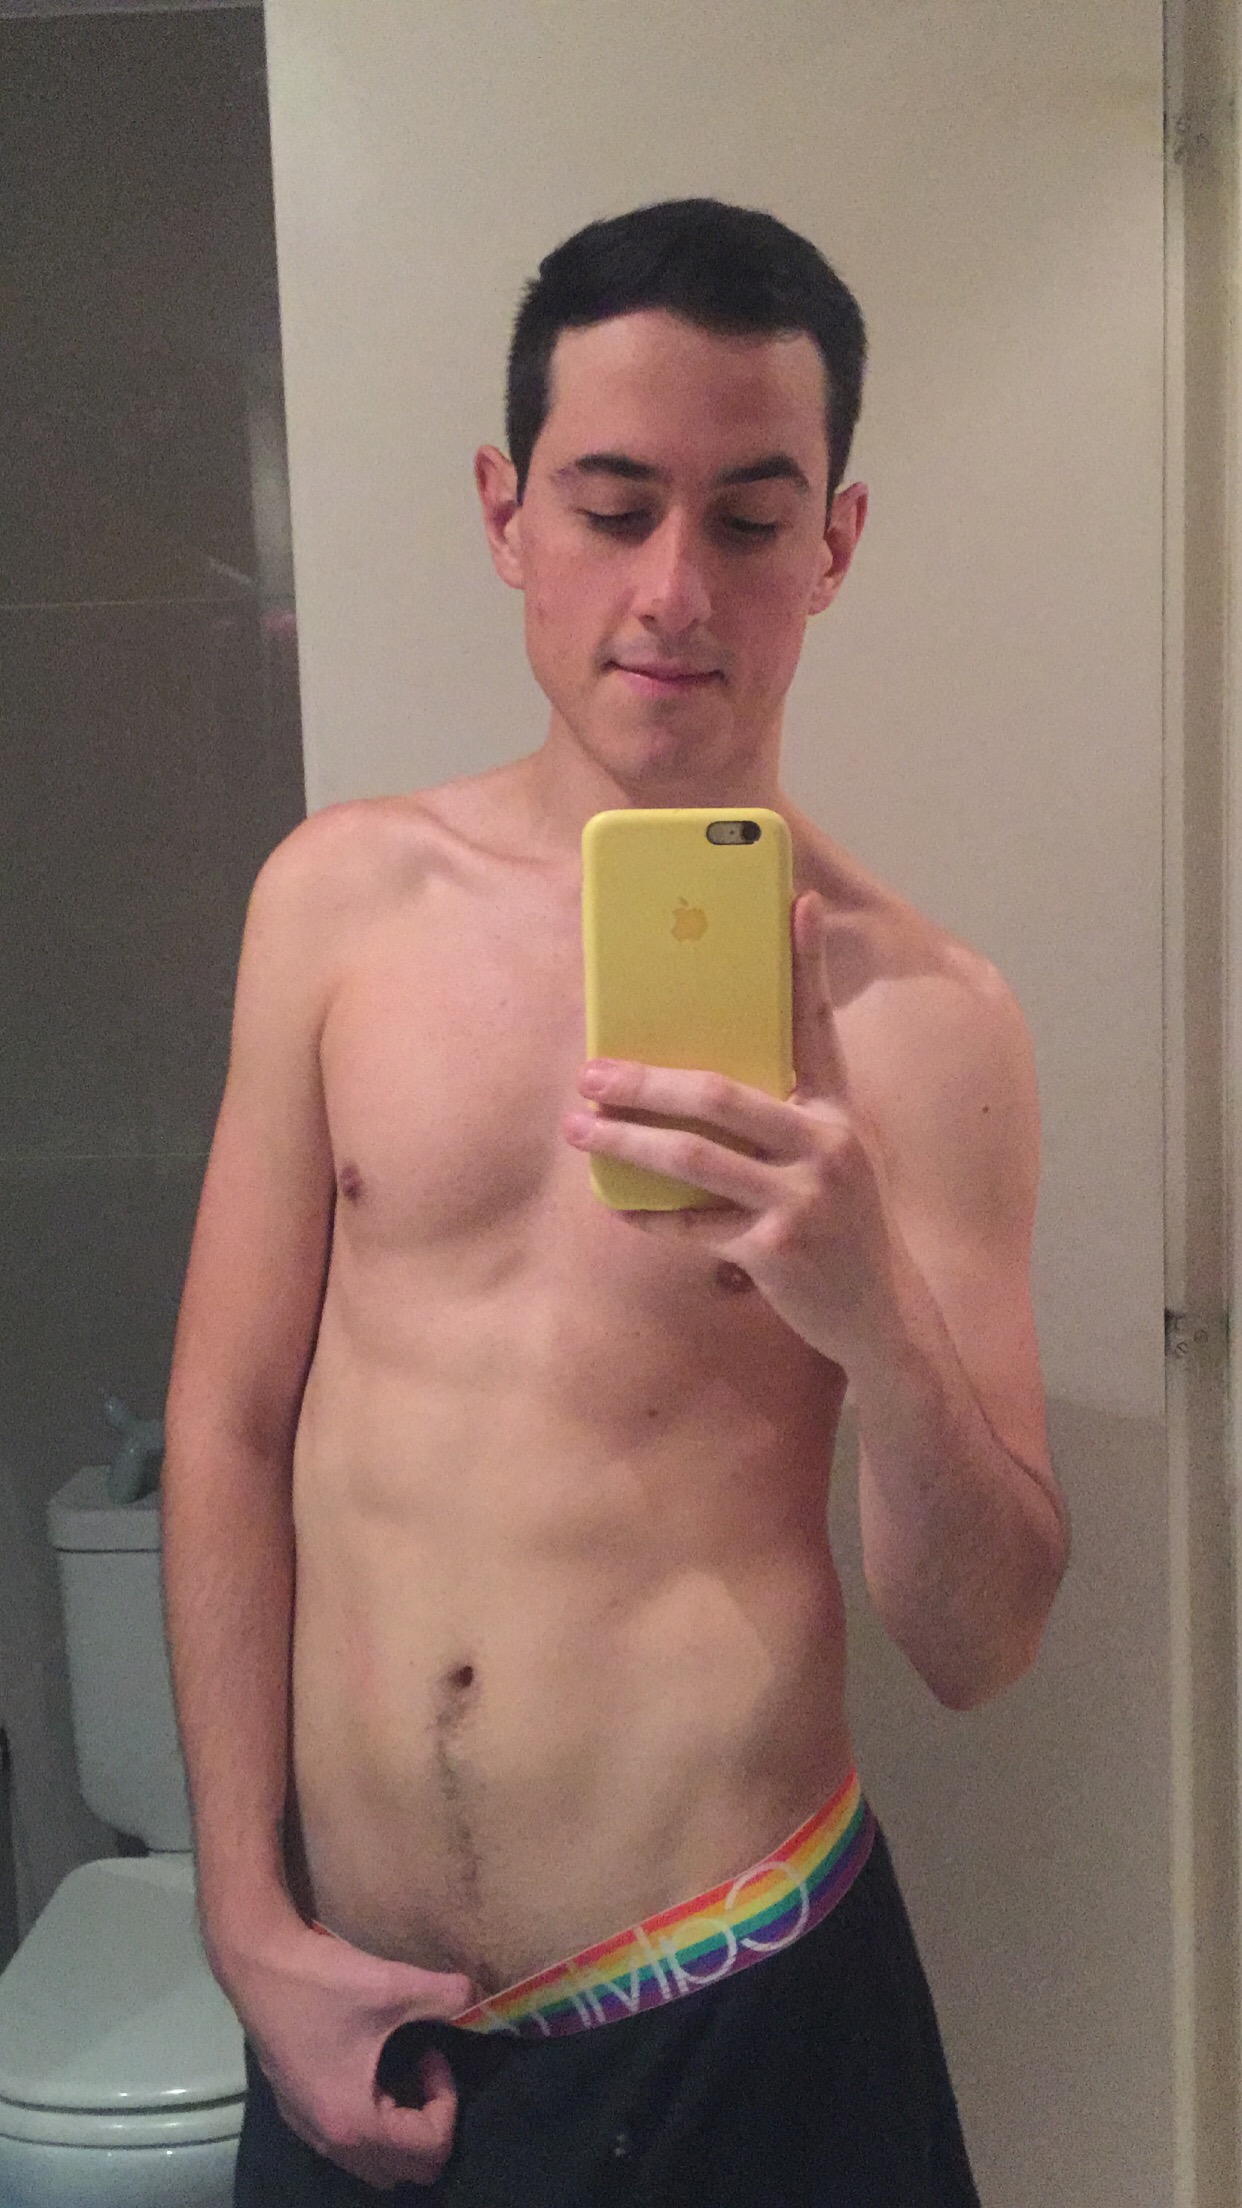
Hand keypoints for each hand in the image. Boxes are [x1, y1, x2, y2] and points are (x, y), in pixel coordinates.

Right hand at [217, 1907, 474, 2190]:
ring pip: (375, 2163)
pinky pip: (349, 2145)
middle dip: (428, 2123)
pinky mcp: (296, 2113)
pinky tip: (369, 2067)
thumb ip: (447, 1996)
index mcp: (355, 2122)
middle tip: (422, 2068)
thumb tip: (480, 1997)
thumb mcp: (393, 1984)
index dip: (447, 2100)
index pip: (430, 2148)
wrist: (257, 1964)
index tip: (433, 2051)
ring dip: (400, 2126)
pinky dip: (372, 2121)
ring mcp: (309, 2130)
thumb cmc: (321, 1981)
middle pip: (406, 2170)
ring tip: (399, 2068)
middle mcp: (331, 2142)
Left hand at [563, 891, 908, 1367]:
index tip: (797, 901)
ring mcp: (803, 1198)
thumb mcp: (831, 1157)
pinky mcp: (776, 1249)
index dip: (808, 961)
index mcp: (837, 1110)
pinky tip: (616, 1203)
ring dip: (624, 1142)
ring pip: (693, 1158)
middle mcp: (826, 1144)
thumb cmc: (839, 1223)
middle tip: (591, 1071)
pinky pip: (692, 1222)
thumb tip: (693, 1082)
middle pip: (719, 1094)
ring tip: (578, 1127)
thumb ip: (784, 1116)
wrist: (883, 1315)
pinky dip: (648, 1214)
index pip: (816, 1023)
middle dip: (645, 1081)